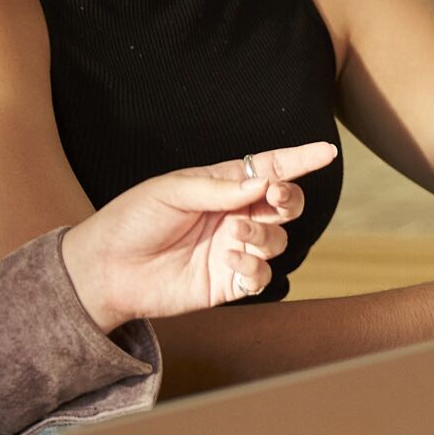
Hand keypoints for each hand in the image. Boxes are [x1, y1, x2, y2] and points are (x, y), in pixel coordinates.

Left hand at [61, 141, 336, 327]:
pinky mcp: (228, 283)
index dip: (300, 160)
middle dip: (288, 198)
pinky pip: (262, 276)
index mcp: (222, 186)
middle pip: (285, 204)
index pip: (270, 169)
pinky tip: (229, 260)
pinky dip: (255, 268)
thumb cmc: (132, 220)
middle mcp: (234, 216)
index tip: (327, 152)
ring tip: (233, 234)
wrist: (106, 269)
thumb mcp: (171, 191)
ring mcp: (234, 249)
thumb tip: (262, 184)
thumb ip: (218, 188)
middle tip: (271, 197)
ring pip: (278, 240)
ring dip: (264, 234)